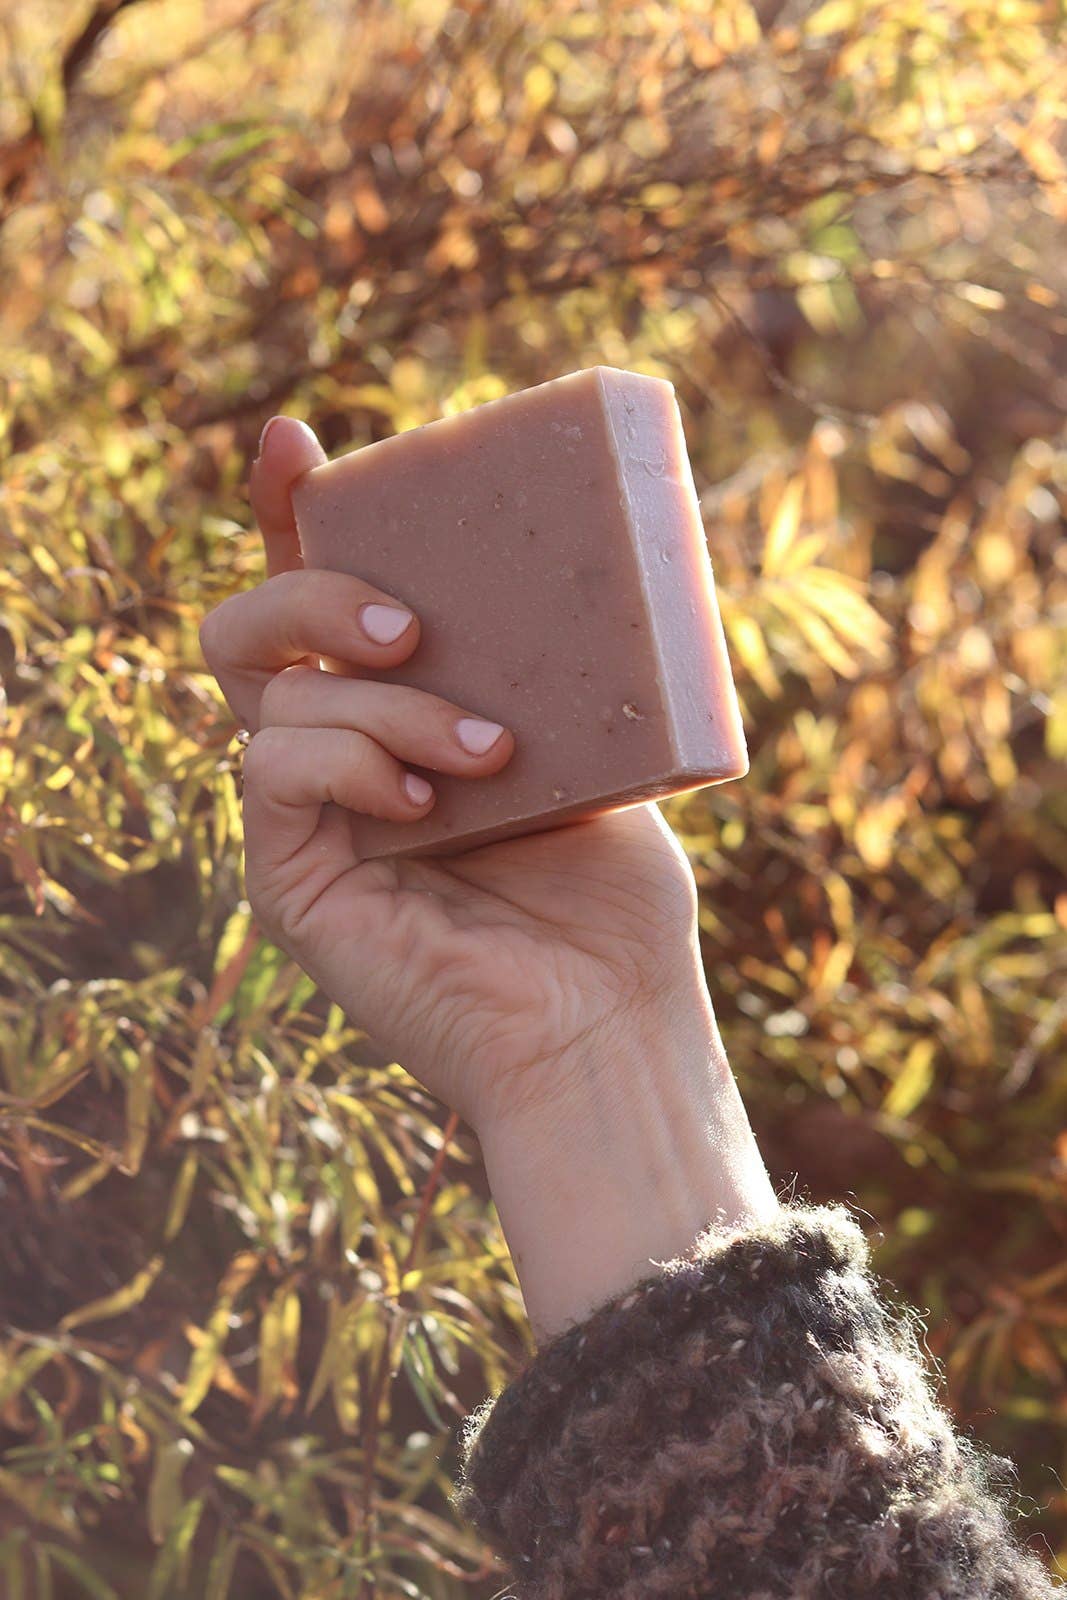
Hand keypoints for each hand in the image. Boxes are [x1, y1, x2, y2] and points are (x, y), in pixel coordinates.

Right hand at [201, 417, 777, 1336]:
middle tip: (414, 623)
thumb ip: (550, 668)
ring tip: (487, 752)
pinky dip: (347, 761)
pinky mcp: (287, 879)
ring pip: (268, 693)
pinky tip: (423, 800)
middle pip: (252, 627)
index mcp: (401, 716)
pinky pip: (270, 768)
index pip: (324, 601)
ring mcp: (307, 820)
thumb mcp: (593, 749)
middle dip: (313, 588)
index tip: (297, 443)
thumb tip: (564, 561)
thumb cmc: (614, 902)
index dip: (295, 514)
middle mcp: (339, 760)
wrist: (609, 1027)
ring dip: (384, 703)